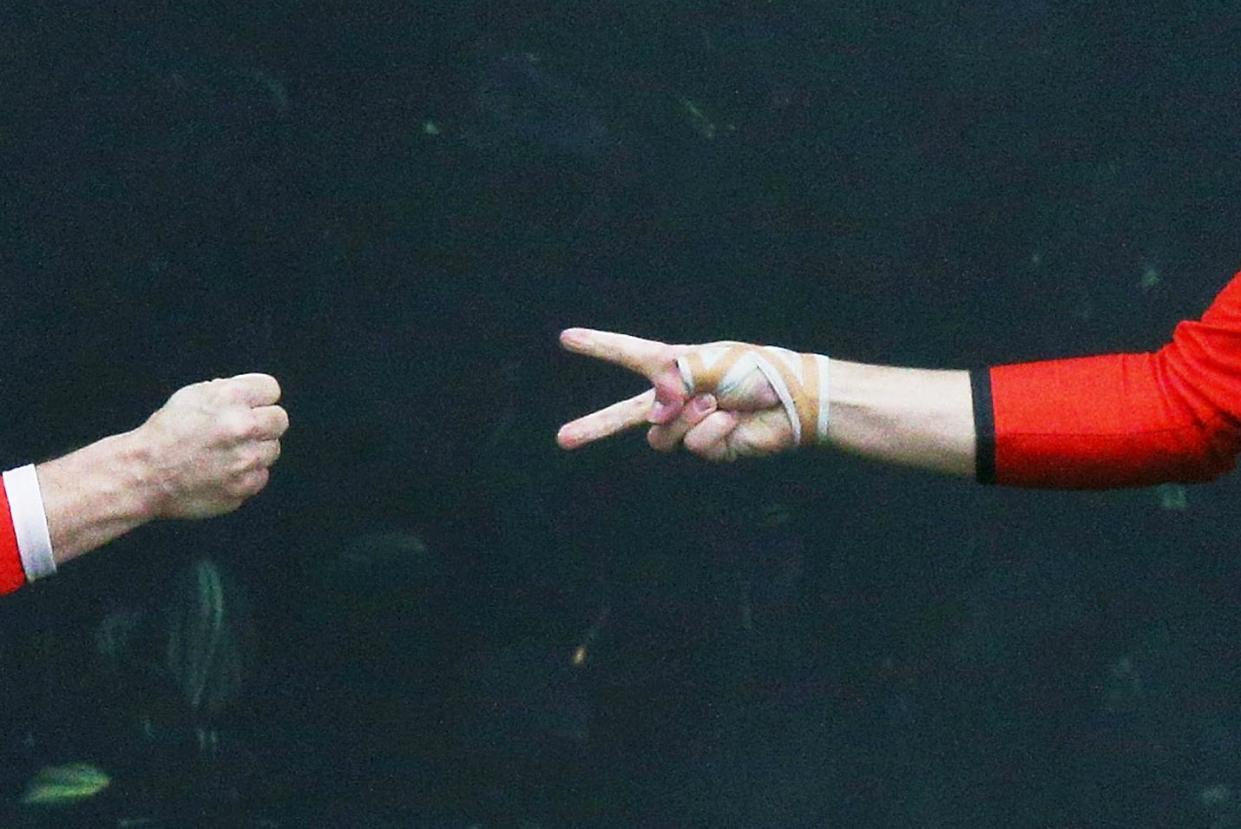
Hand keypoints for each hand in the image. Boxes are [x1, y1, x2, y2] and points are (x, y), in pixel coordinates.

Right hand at [136, 374, 288, 518]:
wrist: (144, 474)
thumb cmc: (166, 433)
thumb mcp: (192, 395)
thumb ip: (228, 390)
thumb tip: (254, 395)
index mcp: (230, 398)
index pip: (271, 389)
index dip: (258, 398)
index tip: (249, 406)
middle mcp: (243, 426)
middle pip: (280, 419)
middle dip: (263, 423)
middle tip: (240, 432)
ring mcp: (246, 459)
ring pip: (273, 450)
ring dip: (255, 450)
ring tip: (225, 453)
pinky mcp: (244, 485)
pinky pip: (260, 476)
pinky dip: (246, 475)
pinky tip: (222, 471)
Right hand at [557, 328, 796, 461]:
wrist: (792, 401)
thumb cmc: (754, 371)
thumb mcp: (707, 363)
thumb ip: (671, 383)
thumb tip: (652, 421)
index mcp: (675, 365)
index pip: (628, 353)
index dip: (598, 346)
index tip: (568, 339)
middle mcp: (678, 396)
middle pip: (624, 414)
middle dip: (594, 426)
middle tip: (562, 439)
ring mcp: (690, 424)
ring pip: (661, 435)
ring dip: (688, 417)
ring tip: (718, 402)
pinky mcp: (708, 447)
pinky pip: (693, 444)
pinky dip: (714, 430)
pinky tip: (734, 420)